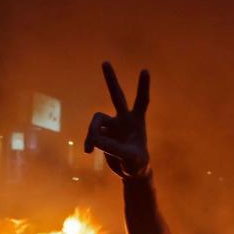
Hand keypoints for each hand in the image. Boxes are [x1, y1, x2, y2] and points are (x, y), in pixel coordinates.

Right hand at [84, 62, 149, 177]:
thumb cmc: (138, 164)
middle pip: (117, 95)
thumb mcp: (130, 158)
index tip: (145, 70)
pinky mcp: (103, 134)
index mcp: (137, 121)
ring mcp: (113, 125)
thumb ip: (114, 148)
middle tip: (105, 61)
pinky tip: (88, 151)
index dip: (143, 87)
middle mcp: (124, 119)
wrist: (132, 172)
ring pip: (97, 120)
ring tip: (91, 147)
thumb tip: (95, 138)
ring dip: (92, 132)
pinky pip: (92, 134)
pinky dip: (89, 141)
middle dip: (111, 80)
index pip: (142, 101)